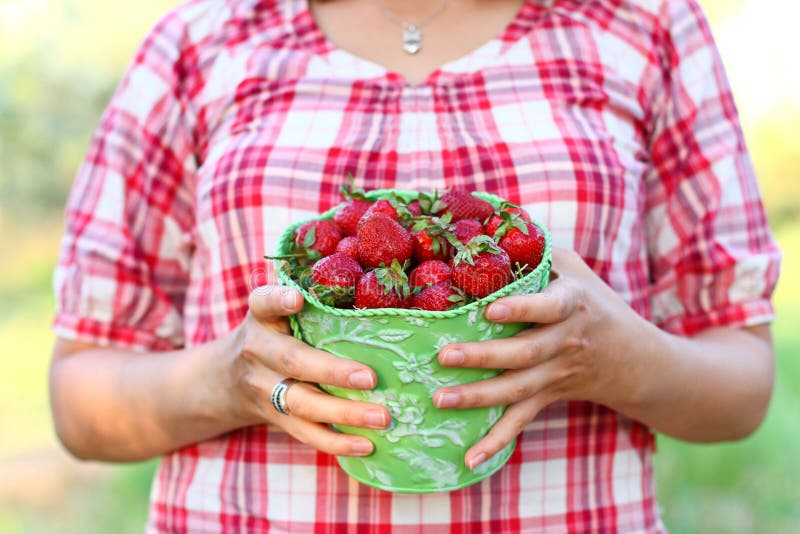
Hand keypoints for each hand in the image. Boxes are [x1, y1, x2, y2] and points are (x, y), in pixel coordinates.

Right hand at [221, 285, 390, 456]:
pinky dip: (336, 442)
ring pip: (302, 404)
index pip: (263, 303)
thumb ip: (309, 302)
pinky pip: (305, 432)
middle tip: (371, 378)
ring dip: (344, 413)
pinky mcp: (274, 418)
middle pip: (293, 362)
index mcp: (261, 318)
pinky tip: (367, 444)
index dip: (279, 300)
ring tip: (382, 417)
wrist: (223, 380)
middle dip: (333, 371)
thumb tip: (372, 290)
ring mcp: (264, 389)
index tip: (297, 299)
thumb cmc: (271, 334)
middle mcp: (258, 352)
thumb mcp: (274, 312)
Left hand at [432, 248, 646, 469]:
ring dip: (478, 398)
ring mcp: (558, 375)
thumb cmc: (596, 302)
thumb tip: (488, 220)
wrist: (637, 360)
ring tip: (440, 400)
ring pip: (517, 390)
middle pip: (523, 354)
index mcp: (572, 305)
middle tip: (443, 356)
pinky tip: (469, 459)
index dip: (521, 308)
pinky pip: (522, 421)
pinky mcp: (550, 397)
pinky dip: (496, 442)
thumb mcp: (575, 268)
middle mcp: (566, 343)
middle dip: (482, 357)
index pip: (548, 306)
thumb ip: (538, 249)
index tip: (490, 307)